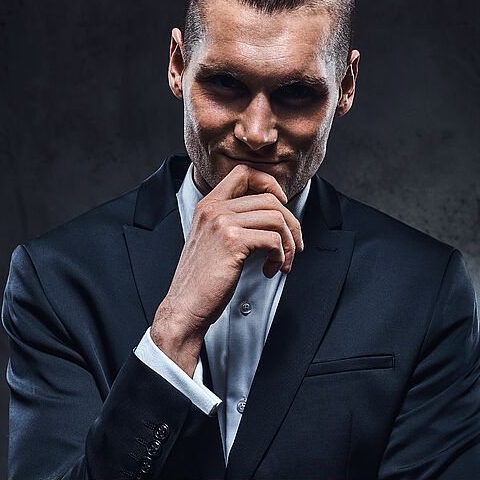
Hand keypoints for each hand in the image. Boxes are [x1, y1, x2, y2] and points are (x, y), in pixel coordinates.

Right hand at [151, 164, 304, 374]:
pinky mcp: (232, 242)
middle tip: (294, 246)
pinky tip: (270, 270)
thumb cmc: (203, 280)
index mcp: (209, 205)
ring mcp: (222, 223)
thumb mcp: (213, 241)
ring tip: (282, 262)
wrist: (185, 306)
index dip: (269, 184)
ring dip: (288, 243)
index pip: (244, 172)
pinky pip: (273, 239)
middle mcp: (214, 209)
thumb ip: (234, 223)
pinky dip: (280, 256)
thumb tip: (274, 216)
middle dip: (291, 223)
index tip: (281, 206)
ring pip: (276, 218)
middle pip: (269, 198)